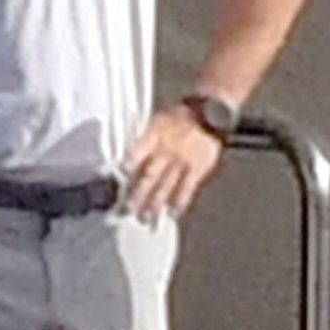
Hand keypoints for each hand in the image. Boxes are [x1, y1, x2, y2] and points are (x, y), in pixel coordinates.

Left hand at [124, 105, 223, 219]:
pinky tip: (173, 213)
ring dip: (155, 203)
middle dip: (138, 195)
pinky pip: (187, 188)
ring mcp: (182, 162)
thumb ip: (146, 138)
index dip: (128, 165)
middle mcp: (166, 151)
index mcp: (155, 136)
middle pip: (149, 176)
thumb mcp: (158, 119)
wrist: (209, 113)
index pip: (137, 153)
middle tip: (128, 210)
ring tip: (145, 216)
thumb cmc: (182, 115)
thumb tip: (130, 157)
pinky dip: (180, 202)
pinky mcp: (197, 169)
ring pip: (165, 186)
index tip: (119, 179)